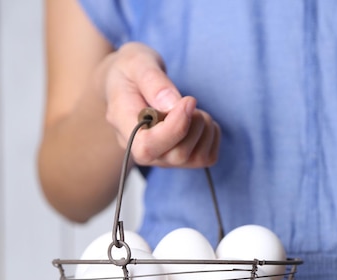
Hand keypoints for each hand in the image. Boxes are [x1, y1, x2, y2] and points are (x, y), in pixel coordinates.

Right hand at [98, 42, 219, 167]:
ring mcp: (163, 158)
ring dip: (204, 128)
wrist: (130, 83)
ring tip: (191, 108)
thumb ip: (152, 81)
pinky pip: (207, 157)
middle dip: (193, 123)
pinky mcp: (182, 160)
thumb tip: (173, 105)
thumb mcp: (137, 62)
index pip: (147, 147)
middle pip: (177, 155)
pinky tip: (198, 119)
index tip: (189, 101)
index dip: (174, 128)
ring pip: (196, 158)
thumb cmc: (131, 72)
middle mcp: (142, 150)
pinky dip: (212, 136)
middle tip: (189, 100)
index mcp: (124, 127)